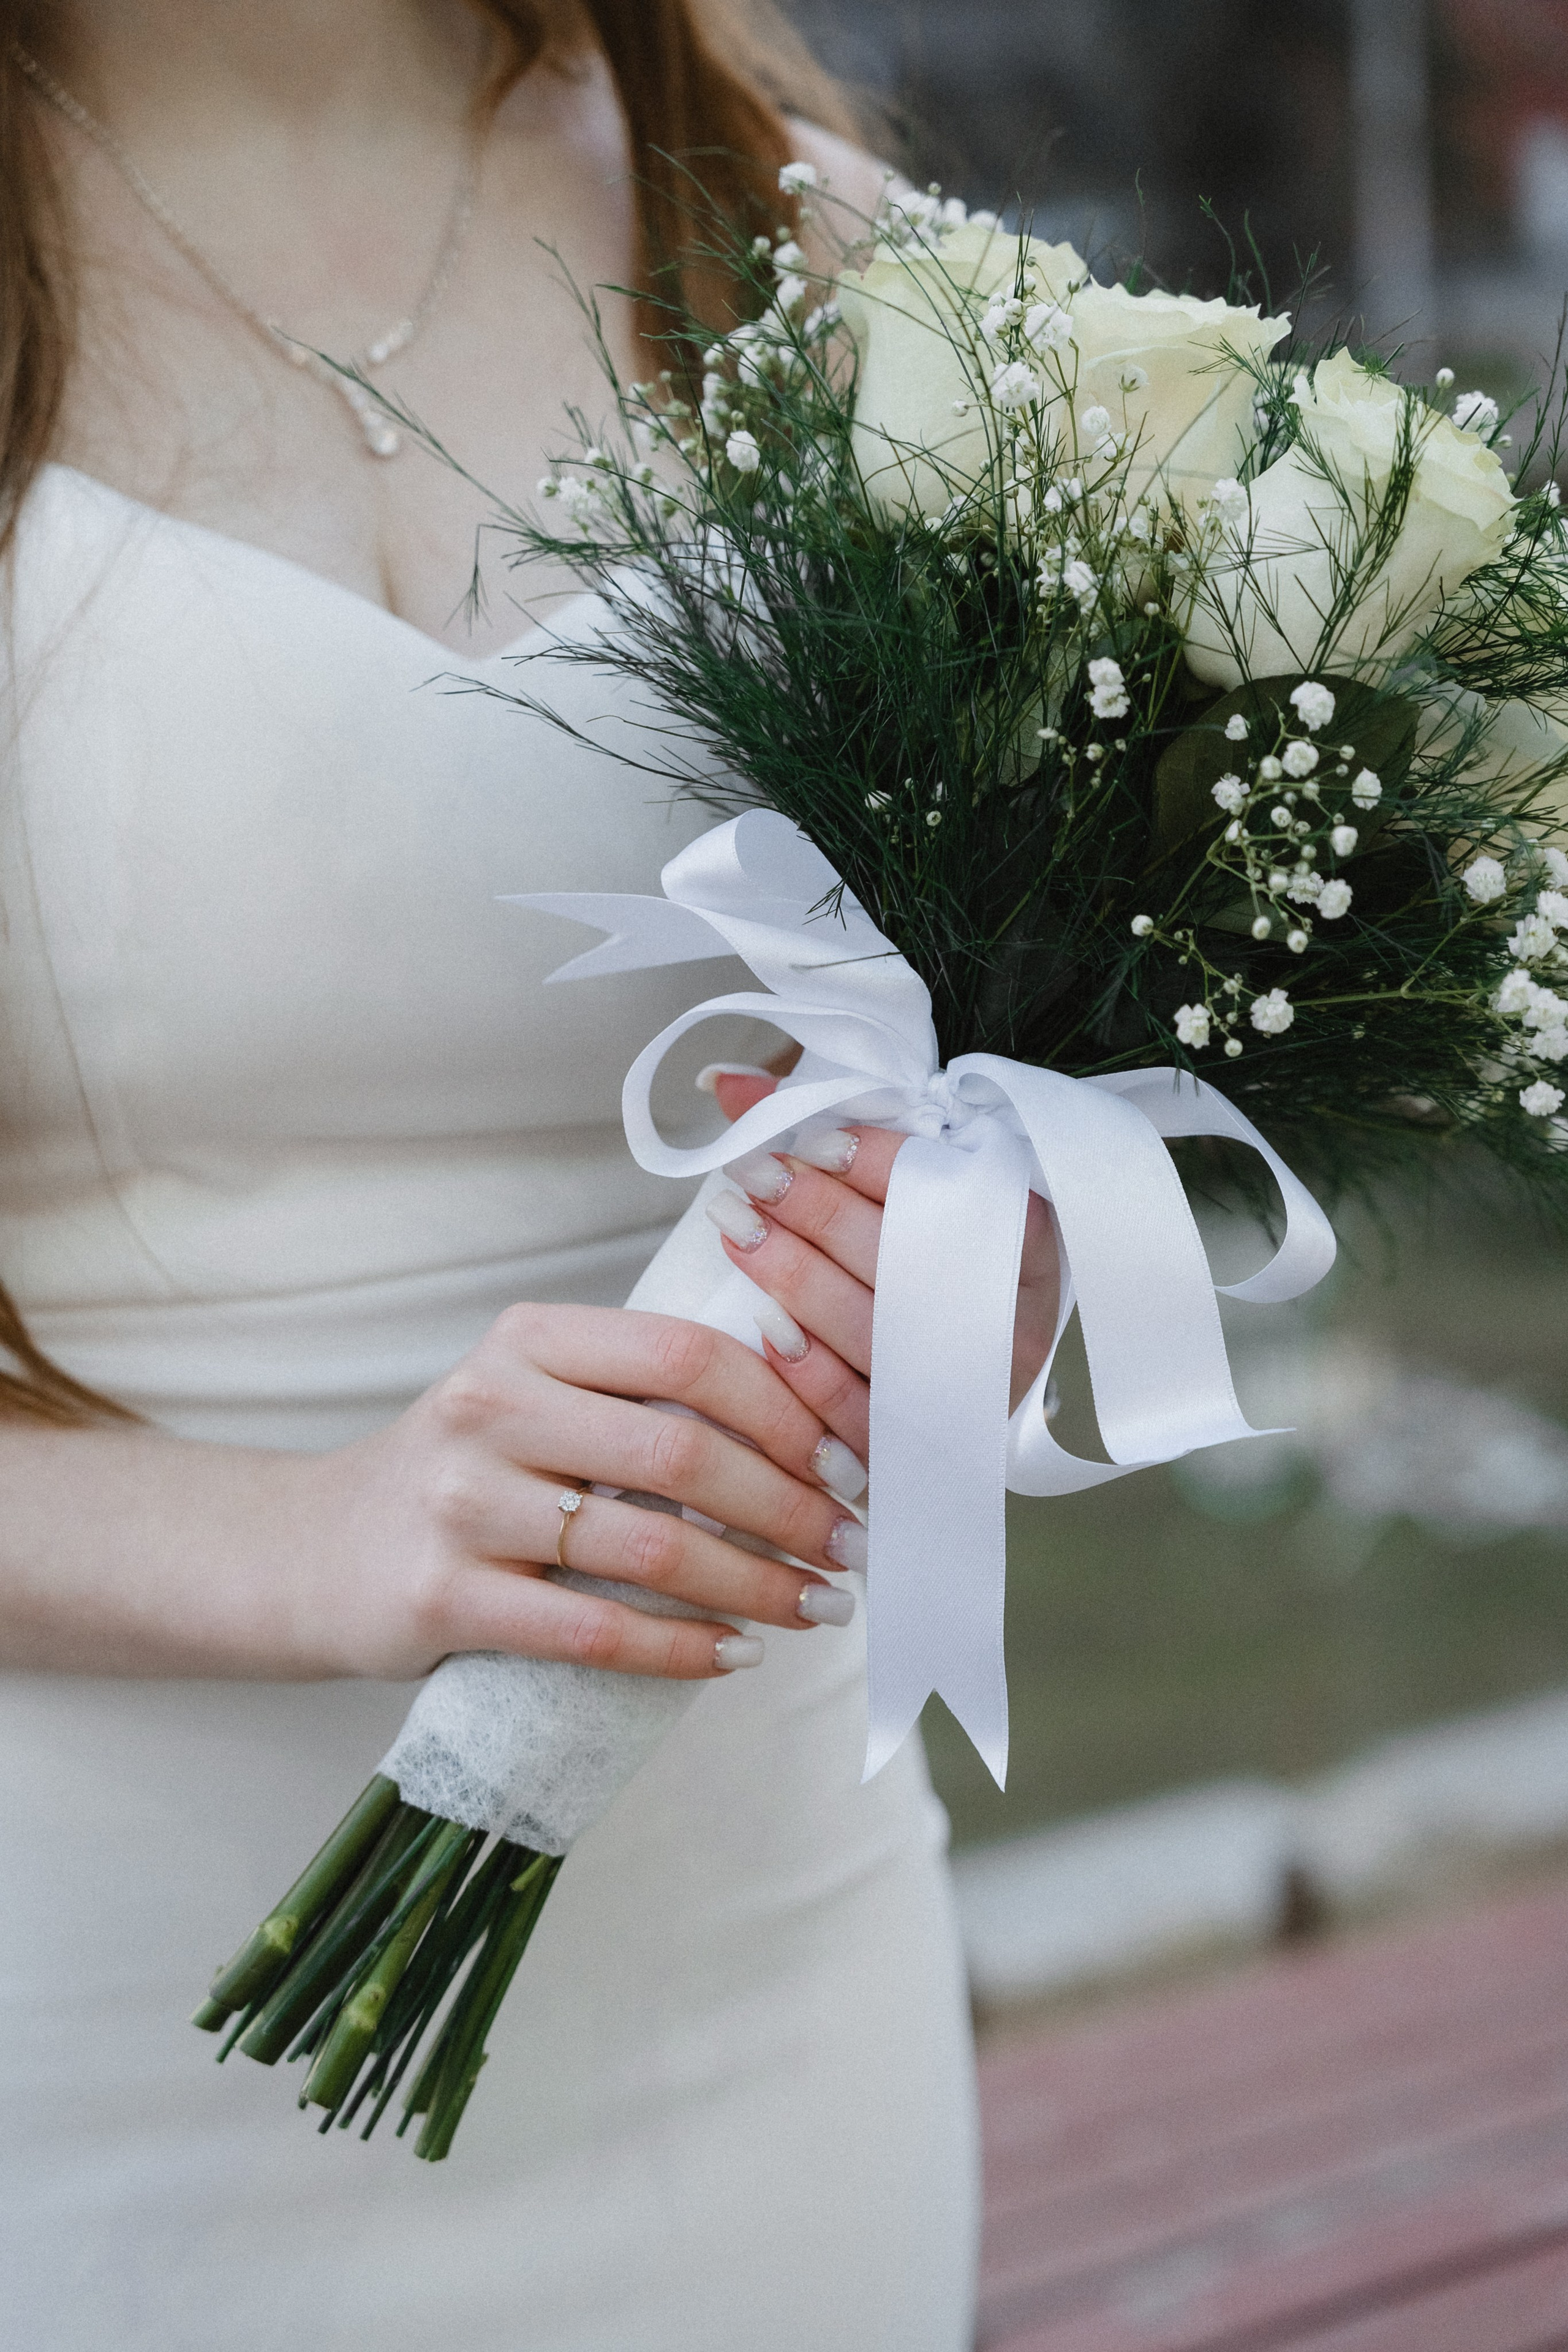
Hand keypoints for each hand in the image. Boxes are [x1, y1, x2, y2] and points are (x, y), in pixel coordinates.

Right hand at [302, 1302, 867, 1684]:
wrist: (311, 1552)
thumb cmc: (464, 1473)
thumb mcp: (535, 1397)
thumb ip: (639, 1398)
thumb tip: (807, 1430)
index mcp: (530, 1340)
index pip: (688, 1355)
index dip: (786, 1411)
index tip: (845, 1462)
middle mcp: (488, 1406)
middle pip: (681, 1455)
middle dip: (790, 1509)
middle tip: (849, 1550)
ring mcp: (459, 1504)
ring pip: (648, 1551)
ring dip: (755, 1586)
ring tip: (814, 1607)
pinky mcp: (440, 1599)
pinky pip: (592, 1631)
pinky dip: (680, 1649)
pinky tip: (732, 1654)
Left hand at [704, 1069, 1060, 1463]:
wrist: (954, 1378)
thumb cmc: (917, 1255)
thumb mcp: (900, 1187)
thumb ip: (826, 1130)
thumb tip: (723, 1081)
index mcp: (1019, 1239)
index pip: (955, 1189)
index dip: (880, 1162)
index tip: (813, 1141)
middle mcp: (1004, 1315)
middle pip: (906, 1256)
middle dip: (820, 1210)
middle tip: (755, 1175)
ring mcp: (966, 1384)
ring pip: (875, 1329)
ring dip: (795, 1276)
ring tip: (736, 1228)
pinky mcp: (919, 1441)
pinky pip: (860, 1410)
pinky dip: (808, 1370)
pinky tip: (762, 1325)